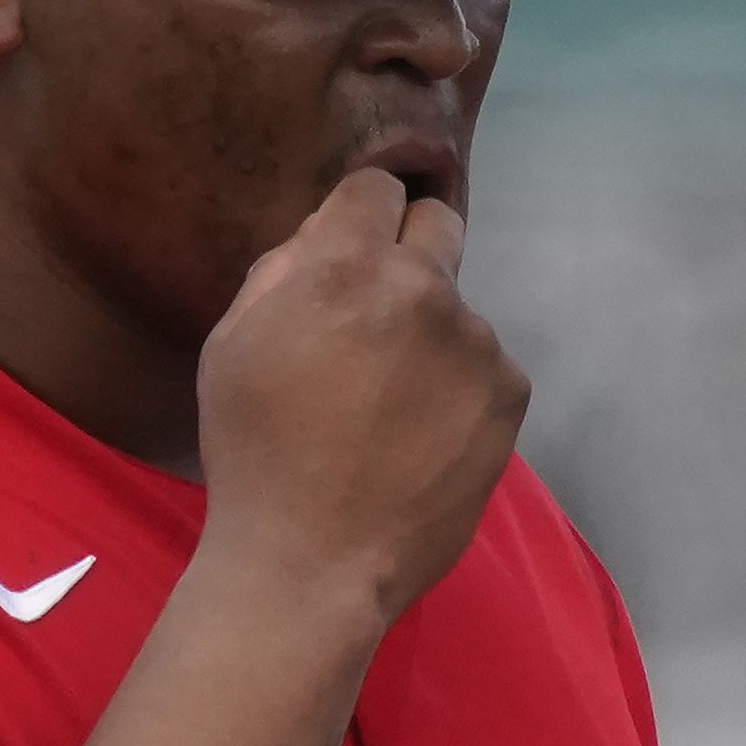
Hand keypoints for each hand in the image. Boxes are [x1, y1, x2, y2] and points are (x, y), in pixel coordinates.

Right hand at [189, 166, 520, 628]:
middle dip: (409, 248)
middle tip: (378, 311)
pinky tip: (422, 436)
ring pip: (456, 310)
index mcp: (346, 266)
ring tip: (388, 407)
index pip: (378, 187)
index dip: (361, 214)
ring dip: (430, 335)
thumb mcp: (235, 342)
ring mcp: (477, 341)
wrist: (314, 558)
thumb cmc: (255, 450)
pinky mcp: (510, 390)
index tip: (353, 245)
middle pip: (437, 223)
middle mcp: (424, 288)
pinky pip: (483, 365)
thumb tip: (328, 234)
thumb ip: (285, 271)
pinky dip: (459, 386)